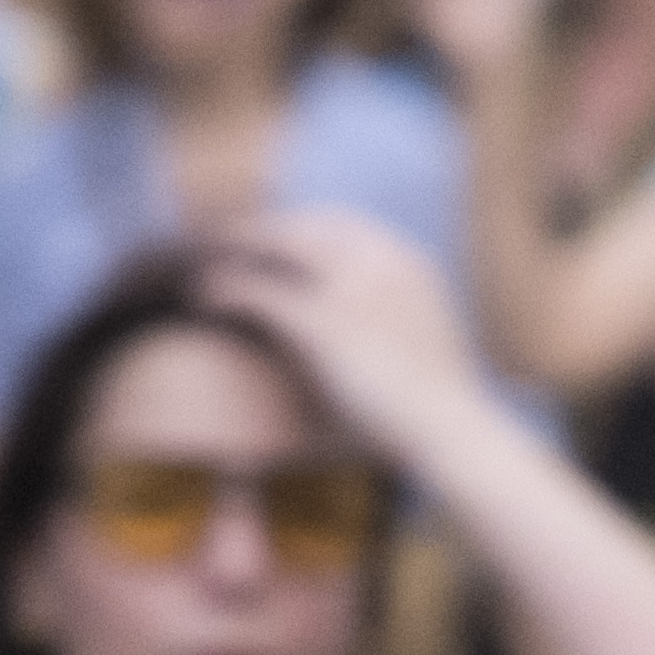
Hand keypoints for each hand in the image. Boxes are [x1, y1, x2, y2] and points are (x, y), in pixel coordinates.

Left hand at [193, 209, 481, 450]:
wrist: (452, 429)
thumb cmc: (439, 408)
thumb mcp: (419, 344)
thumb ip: (393, 320)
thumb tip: (366, 335)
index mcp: (406, 261)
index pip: (340, 224)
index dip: (298, 230)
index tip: (271, 245)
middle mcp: (379, 259)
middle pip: (303, 225)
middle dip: (260, 232)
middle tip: (224, 244)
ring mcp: (350, 285)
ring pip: (275, 246)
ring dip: (236, 251)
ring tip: (203, 265)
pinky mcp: (321, 321)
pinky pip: (258, 291)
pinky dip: (225, 290)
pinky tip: (203, 297)